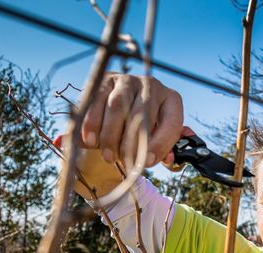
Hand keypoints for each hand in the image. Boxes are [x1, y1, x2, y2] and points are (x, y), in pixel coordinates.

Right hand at [74, 73, 183, 197]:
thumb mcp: (158, 137)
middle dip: (132, 142)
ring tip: (108, 157)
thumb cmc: (145, 128)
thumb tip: (168, 160)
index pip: (171, 123)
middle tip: (125, 162)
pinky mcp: (105, 81)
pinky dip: (92, 124)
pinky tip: (90, 142)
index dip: (160, 145)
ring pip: (117, 106)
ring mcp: (127, 81)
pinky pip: (96, 102)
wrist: (122, 108)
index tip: (147, 162)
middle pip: (142, 114)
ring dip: (111, 135)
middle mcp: (151, 86)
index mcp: (172, 100)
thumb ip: (164, 151)